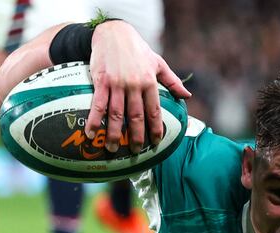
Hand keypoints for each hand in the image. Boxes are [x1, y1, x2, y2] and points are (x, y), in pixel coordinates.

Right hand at [87, 21, 191, 153]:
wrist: (113, 32)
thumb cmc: (137, 49)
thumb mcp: (158, 62)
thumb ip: (172, 81)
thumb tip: (187, 96)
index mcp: (149, 82)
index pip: (154, 111)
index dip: (155, 128)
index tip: (156, 142)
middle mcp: (134, 85)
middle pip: (135, 116)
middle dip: (136, 136)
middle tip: (135, 151)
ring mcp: (116, 84)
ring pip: (116, 114)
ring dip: (114, 133)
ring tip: (113, 149)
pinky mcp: (101, 81)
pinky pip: (98, 104)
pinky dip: (94, 120)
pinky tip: (92, 133)